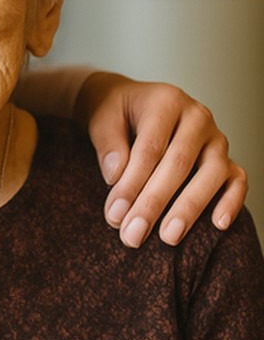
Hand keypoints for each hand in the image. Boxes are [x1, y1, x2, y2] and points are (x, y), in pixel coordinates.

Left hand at [76, 72, 247, 247]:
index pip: (150, 147)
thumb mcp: (102, 119)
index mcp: (166, 101)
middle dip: (154, 203)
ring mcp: (215, 138)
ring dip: (190, 207)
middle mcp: (197, 117)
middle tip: (133, 235)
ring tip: (168, 237)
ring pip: (212, 172)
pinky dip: (231, 201)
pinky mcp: (226, 158)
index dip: (132, 183)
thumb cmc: (117, 114)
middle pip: (179, 163)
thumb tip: (116, 175)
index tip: (114, 214)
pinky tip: (218, 224)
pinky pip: (237, 180)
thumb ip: (108, 144)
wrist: (132, 105)